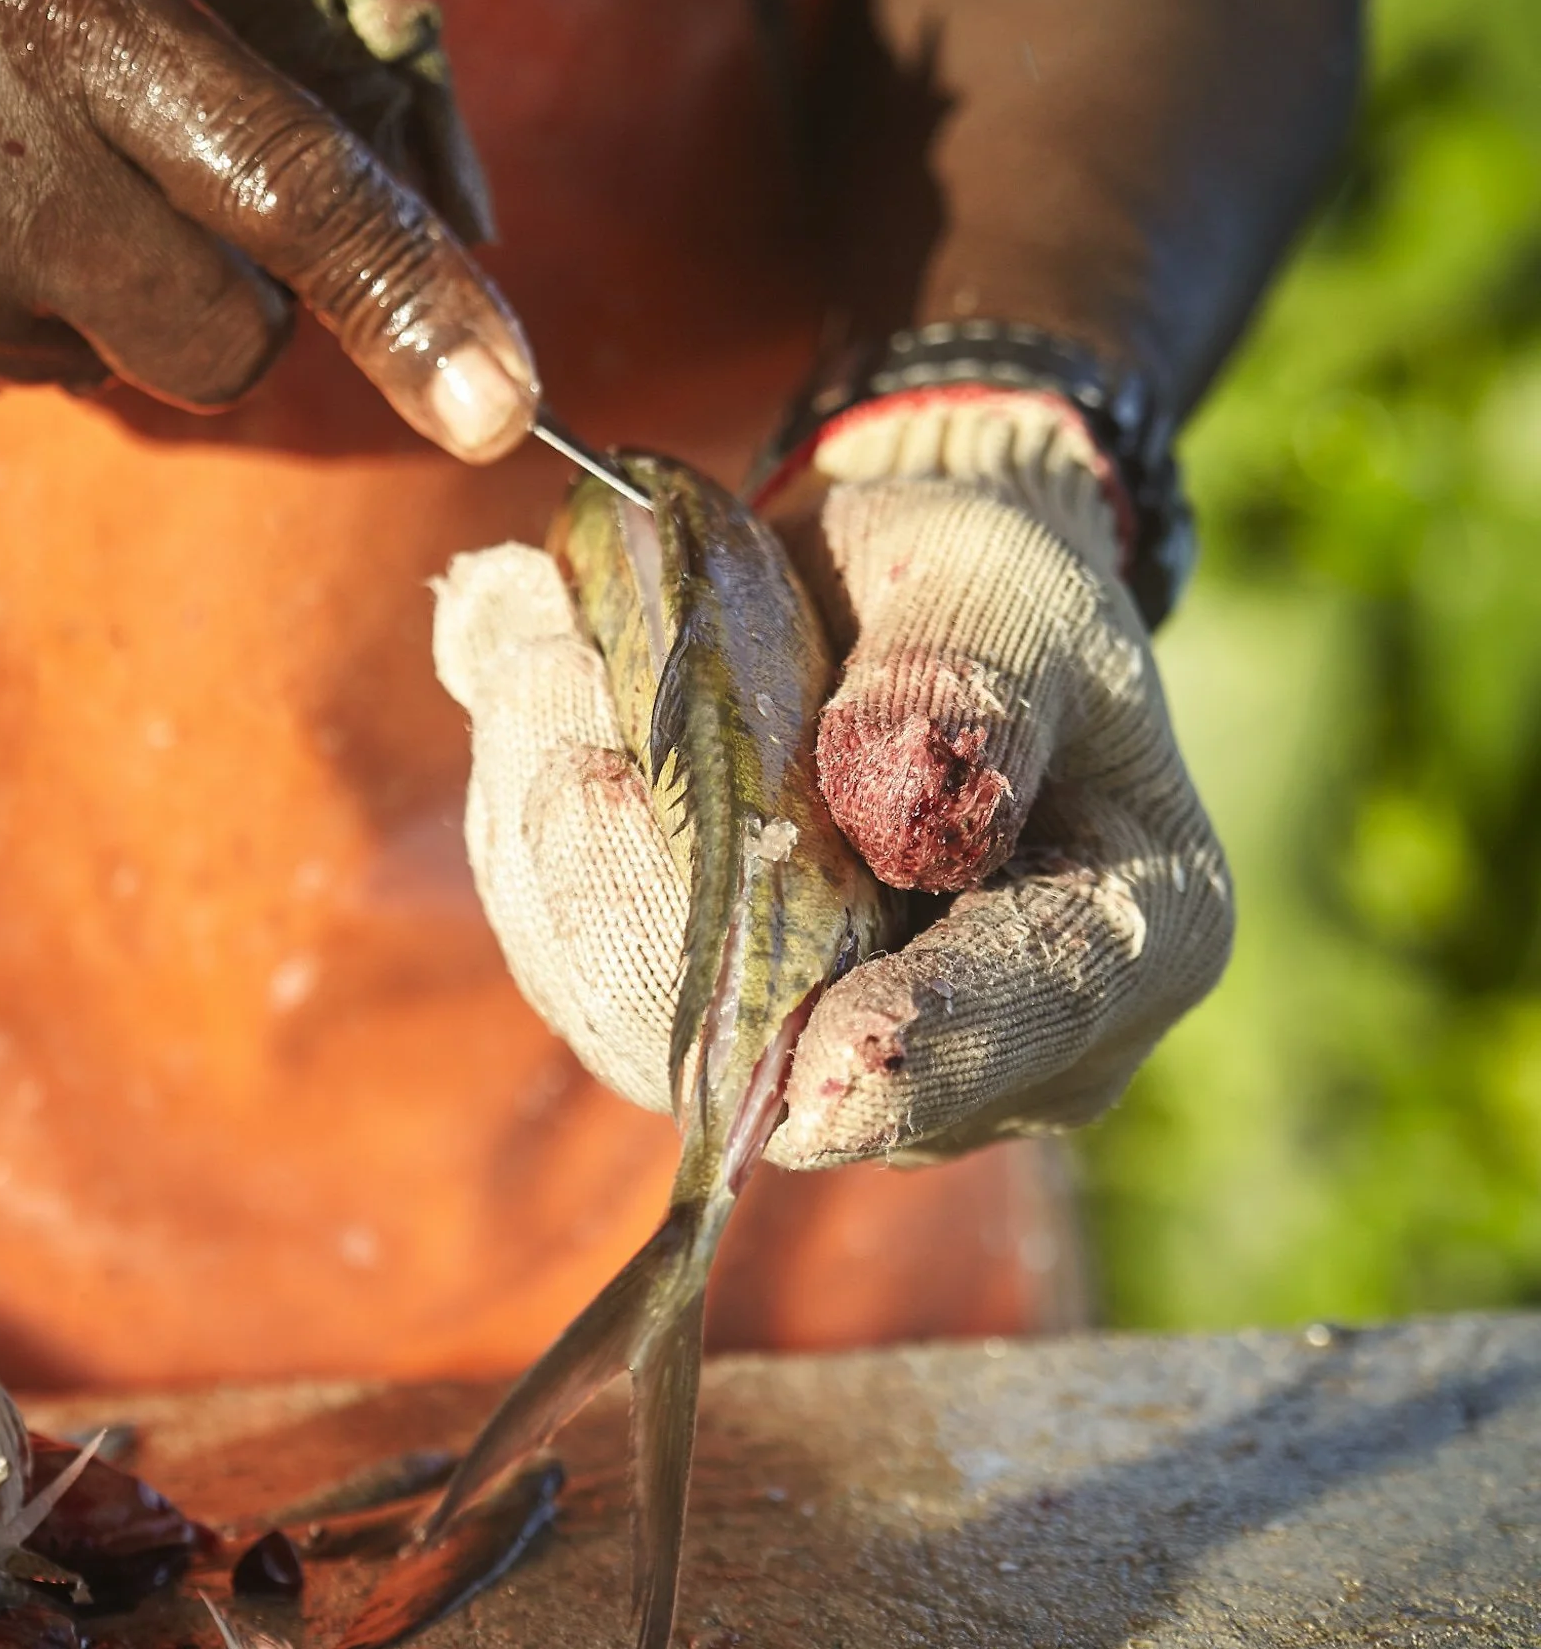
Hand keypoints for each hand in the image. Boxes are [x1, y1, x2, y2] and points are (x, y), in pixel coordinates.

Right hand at [0, 0, 535, 448]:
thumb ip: (254, 13)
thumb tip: (416, 170)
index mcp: (53, 8)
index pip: (284, 185)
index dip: (412, 298)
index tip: (508, 408)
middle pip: (227, 348)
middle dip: (244, 304)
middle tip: (161, 203)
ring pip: (103, 364)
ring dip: (84, 286)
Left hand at [433, 390, 1231, 1162]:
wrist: (916, 599)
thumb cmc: (989, 589)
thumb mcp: (1002, 589)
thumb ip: (966, 689)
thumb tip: (891, 807)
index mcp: (1126, 945)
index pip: (1017, 1026)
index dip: (915, 1044)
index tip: (823, 1043)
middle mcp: (990, 1051)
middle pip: (793, 1060)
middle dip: (642, 885)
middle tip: (557, 673)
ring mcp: (842, 1059)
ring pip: (652, 1025)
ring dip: (556, 846)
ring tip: (531, 650)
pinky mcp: (719, 1028)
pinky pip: (590, 976)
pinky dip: (532, 843)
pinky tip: (521, 690)